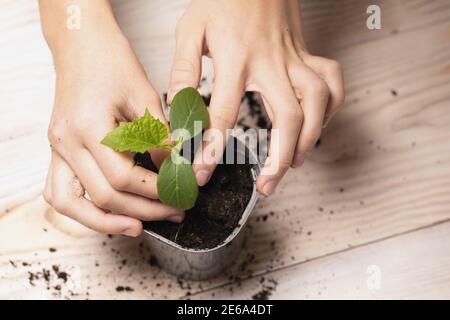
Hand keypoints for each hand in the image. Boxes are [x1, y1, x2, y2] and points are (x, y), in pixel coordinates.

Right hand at [40, 1, 182, 236]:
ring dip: (105, 220)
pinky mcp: (59, 149)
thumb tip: (175, 171)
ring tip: (138, 226)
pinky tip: (109, 211)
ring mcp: (57, 148)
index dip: (156, 191)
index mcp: (87, 128)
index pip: (123, 178)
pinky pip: (60, 191)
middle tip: (174, 211)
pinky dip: (84, 208)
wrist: (82, 44)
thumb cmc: (112, 61)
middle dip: (144, 210)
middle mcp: (65, 143)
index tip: (181, 192)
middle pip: (103, 197)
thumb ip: (160, 138)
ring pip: (71, 204)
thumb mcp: (145, 97)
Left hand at [167, 0, 344, 195]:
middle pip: (287, 118)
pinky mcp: (309, 56)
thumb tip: (178, 110)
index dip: (212, 149)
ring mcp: (295, 59)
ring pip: (318, 104)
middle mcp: (271, 63)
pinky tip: (316, 127)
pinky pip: (332, 84)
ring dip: (310, 140)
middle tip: (265, 186)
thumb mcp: (191, 30)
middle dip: (279, 160)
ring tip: (293, 165)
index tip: (202, 174)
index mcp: (236, 58)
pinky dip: (330, 110)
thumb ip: (183, 71)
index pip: (224, 114)